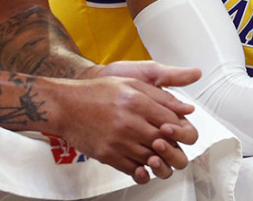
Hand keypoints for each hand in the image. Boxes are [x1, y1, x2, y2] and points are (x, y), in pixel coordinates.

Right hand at [53, 73, 198, 182]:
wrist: (66, 105)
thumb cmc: (97, 92)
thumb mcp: (131, 83)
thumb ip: (160, 96)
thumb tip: (187, 109)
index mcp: (137, 101)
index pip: (173, 121)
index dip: (181, 128)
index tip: (178, 130)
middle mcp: (129, 123)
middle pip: (166, 144)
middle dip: (175, 148)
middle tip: (172, 145)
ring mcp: (118, 141)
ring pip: (152, 160)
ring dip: (160, 160)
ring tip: (159, 155)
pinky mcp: (108, 155)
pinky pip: (133, 170)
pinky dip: (143, 170)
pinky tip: (144, 163)